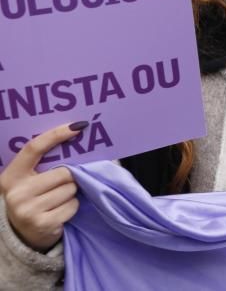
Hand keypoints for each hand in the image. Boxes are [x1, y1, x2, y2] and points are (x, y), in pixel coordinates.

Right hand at [0, 123, 85, 251]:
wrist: (20, 235)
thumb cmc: (31, 199)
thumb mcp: (28, 180)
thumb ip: (42, 164)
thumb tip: (75, 137)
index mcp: (11, 176)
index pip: (34, 148)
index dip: (56, 134)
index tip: (78, 126)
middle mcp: (17, 192)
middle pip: (62, 172)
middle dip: (70, 177)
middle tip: (62, 184)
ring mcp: (28, 210)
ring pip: (70, 189)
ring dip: (71, 193)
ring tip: (57, 200)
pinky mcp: (43, 224)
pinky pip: (72, 205)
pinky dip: (72, 207)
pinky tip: (59, 212)